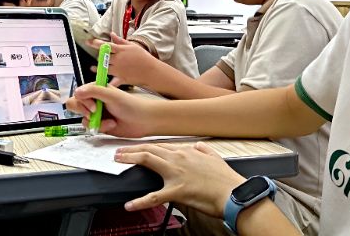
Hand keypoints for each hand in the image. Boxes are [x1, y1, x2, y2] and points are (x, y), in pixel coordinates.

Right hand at [66, 83, 156, 137]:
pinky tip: (112, 125)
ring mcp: (97, 113)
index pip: (78, 93)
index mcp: (96, 89)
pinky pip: (91, 127)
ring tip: (109, 121)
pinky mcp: (100, 124)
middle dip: (84, 111)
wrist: (143, 121)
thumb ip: (93, 91)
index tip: (94, 107)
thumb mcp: (111, 95)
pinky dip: (100, 127)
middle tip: (95, 114)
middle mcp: (94, 100)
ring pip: (83, 118)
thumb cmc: (130, 105)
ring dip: (95, 121)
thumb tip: (76, 92)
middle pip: (75, 105)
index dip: (83, 101)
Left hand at [87, 34, 156, 87]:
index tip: (89, 42)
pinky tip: (101, 84)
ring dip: (98, 68)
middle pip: (103, 57)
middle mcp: (118, 59)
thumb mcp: (132, 46)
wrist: (152, 70)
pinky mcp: (121, 78)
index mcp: (121, 50)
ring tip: (93, 68)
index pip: (106, 45)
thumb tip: (112, 34)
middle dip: (99, 56)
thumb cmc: (143, 57)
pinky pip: (112, 82)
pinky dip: (107, 84)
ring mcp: (119, 70)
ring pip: (104, 68)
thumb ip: (120, 41)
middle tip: (97, 56)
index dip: (96, 43)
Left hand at [115, 141, 244, 217]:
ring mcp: (176, 173)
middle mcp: (178, 158)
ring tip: (117, 161)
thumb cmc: (225, 179)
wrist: (233, 193)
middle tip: (118, 150)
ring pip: (147, 161)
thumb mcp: (214, 157)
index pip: (160, 145)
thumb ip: (204, 150)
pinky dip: (140, 201)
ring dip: (129, 159)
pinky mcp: (176, 191)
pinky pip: (154, 197)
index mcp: (186, 151)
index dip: (145, 146)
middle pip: (149, 149)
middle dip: (131, 149)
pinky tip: (129, 205)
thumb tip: (198, 146)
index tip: (136, 147)